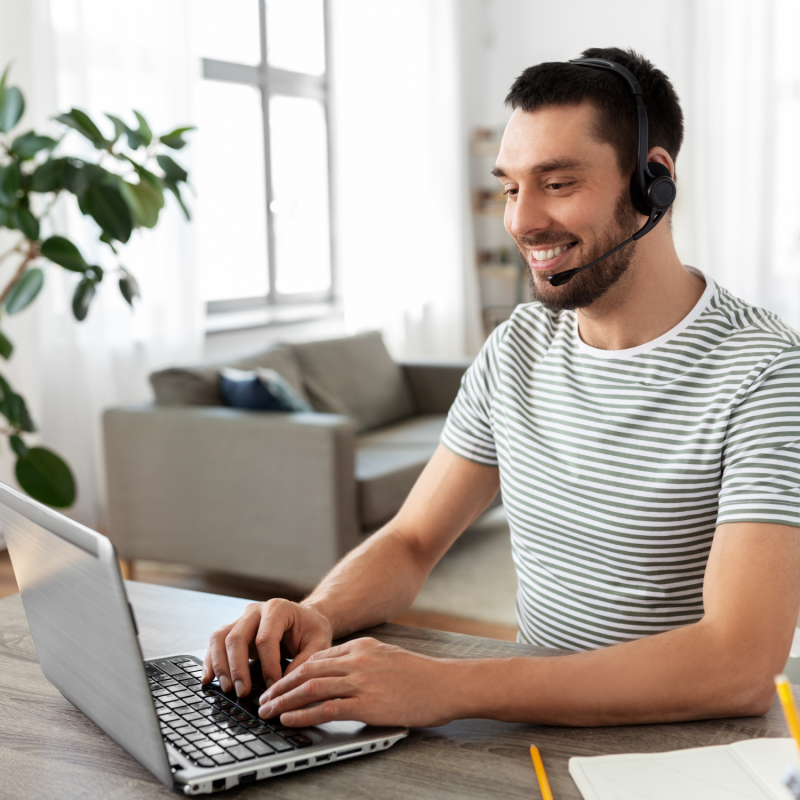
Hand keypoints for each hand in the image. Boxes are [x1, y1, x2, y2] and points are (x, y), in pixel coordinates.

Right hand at [203, 599, 332, 697]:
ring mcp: (242, 619)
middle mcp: (256, 610)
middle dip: (237, 667)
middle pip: (237, 637)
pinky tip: (209, 678)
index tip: (273, 685)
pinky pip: (216, 642)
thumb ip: (305, 661)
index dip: (268, 665)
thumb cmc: (311, 629)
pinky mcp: (234, 629)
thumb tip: (285, 684)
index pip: (265, 638)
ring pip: (220, 638)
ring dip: (220, 665)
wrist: (305, 618)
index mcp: (278, 609)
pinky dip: (211, 660)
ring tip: (227, 688)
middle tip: (242, 691)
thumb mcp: (319, 642)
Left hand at [257, 637, 456, 727]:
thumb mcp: (388, 657)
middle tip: (264, 697)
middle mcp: (357, 660)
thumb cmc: (422, 676)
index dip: (292, 671)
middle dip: (281, 685)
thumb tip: (339, 675)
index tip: (278, 682)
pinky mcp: (367, 703)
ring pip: (311, 688)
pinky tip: (290, 719)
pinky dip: (304, 714)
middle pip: (307, 670)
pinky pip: (327, 708)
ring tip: (268, 710)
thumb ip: (363, 662)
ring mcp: (361, 680)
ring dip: (285, 700)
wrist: (446, 684)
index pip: (316, 658)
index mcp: (362, 647)